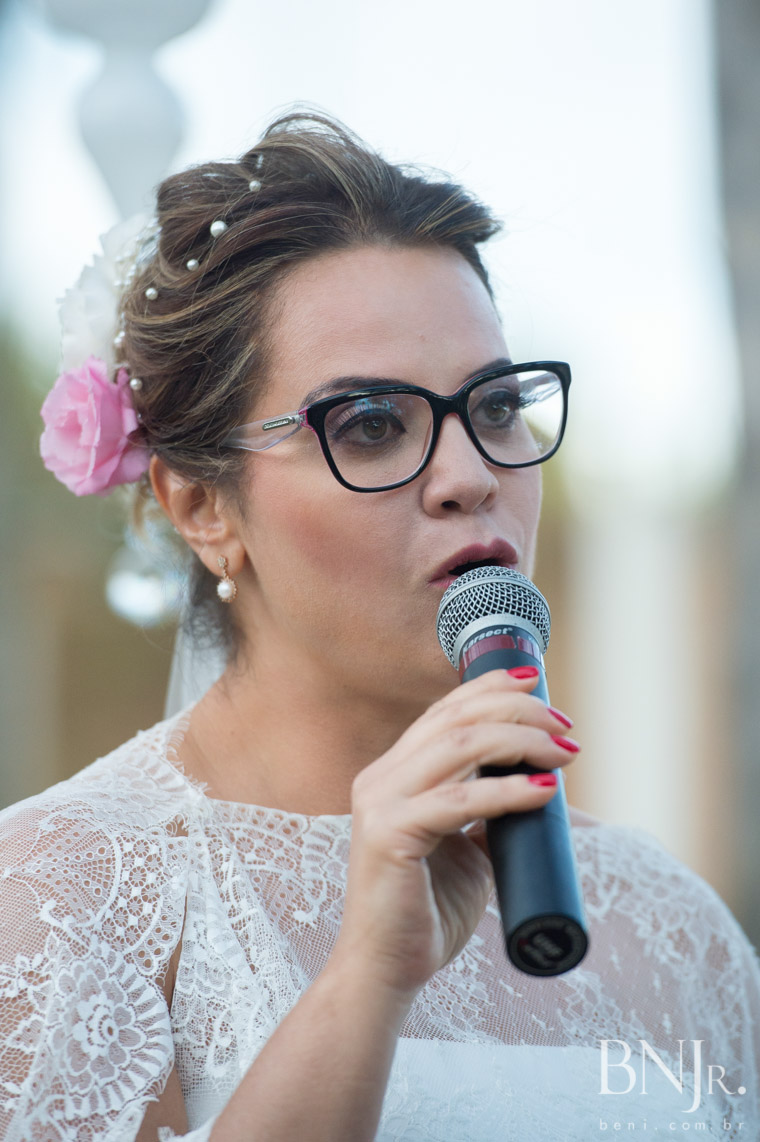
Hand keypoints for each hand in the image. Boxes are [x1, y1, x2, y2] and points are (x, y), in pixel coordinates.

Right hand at [332, 669, 578, 1000]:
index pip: (444, 712)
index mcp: (394, 773)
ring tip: (565, 754)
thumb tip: (537, 784)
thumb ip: (486, 813)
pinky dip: (508, 791)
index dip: (489, 687)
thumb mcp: (466, 847)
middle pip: (455, 718)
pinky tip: (543, 791)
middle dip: (516, 710)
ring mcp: (380, 803)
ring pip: (458, 746)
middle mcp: (381, 778)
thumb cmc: (427, 910)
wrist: (389, 969)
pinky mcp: (389, 835)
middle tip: (564, 726)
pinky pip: (460, 802)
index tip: (536, 680)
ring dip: (520, 741)